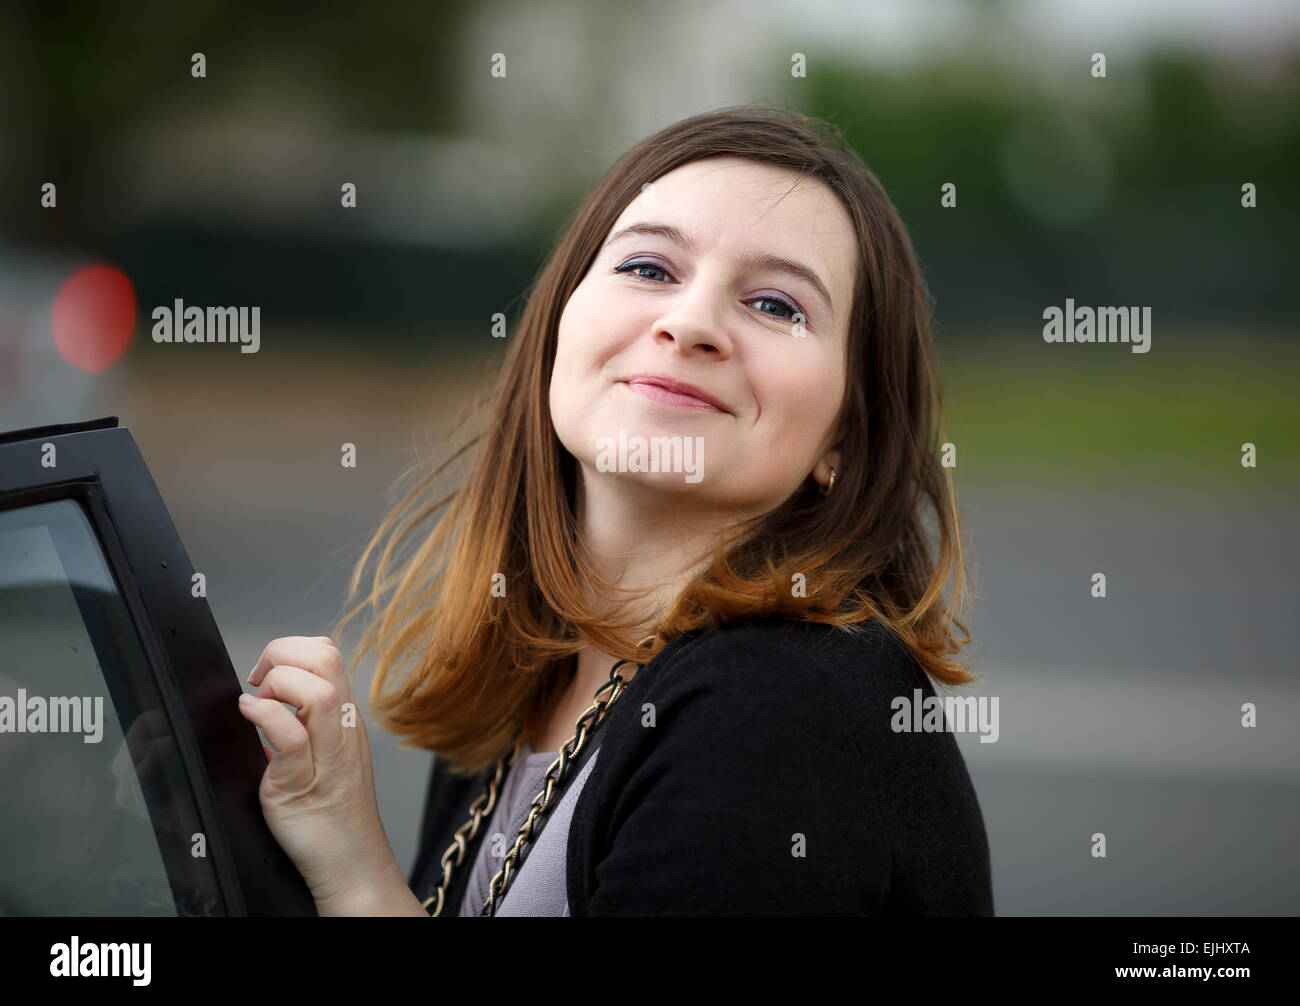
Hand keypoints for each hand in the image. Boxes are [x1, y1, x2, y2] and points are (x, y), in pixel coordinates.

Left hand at [236, 635, 405, 913]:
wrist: (350, 862)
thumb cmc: (332, 814)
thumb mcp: (322, 754)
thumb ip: (300, 725)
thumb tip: (263, 702)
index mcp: (344, 717)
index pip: (328, 653)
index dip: (290, 650)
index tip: (264, 673)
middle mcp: (342, 728)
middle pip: (326, 658)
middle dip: (282, 654)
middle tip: (260, 681)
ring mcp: (327, 754)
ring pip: (318, 689)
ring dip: (278, 683)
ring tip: (259, 702)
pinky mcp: (302, 783)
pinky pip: (291, 737)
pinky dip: (265, 716)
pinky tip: (249, 715)